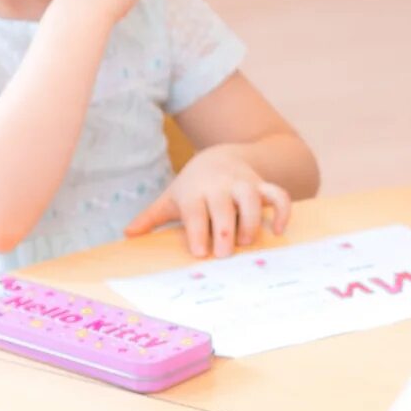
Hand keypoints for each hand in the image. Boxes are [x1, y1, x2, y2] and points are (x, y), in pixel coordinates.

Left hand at [126, 144, 291, 257]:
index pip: (196, 211)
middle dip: (225, 230)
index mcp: (195, 191)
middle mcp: (220, 186)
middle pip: (224, 207)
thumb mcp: (172, 197)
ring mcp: (244, 184)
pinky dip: (283, 211)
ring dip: (251, 221)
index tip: (200, 253)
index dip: (198, 231)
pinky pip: (278, 195)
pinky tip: (279, 230)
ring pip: (252, 199)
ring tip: (246, 241)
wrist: (222, 155)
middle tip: (223, 254)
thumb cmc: (194, 186)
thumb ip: (152, 217)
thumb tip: (128, 234)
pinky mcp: (262, 185)